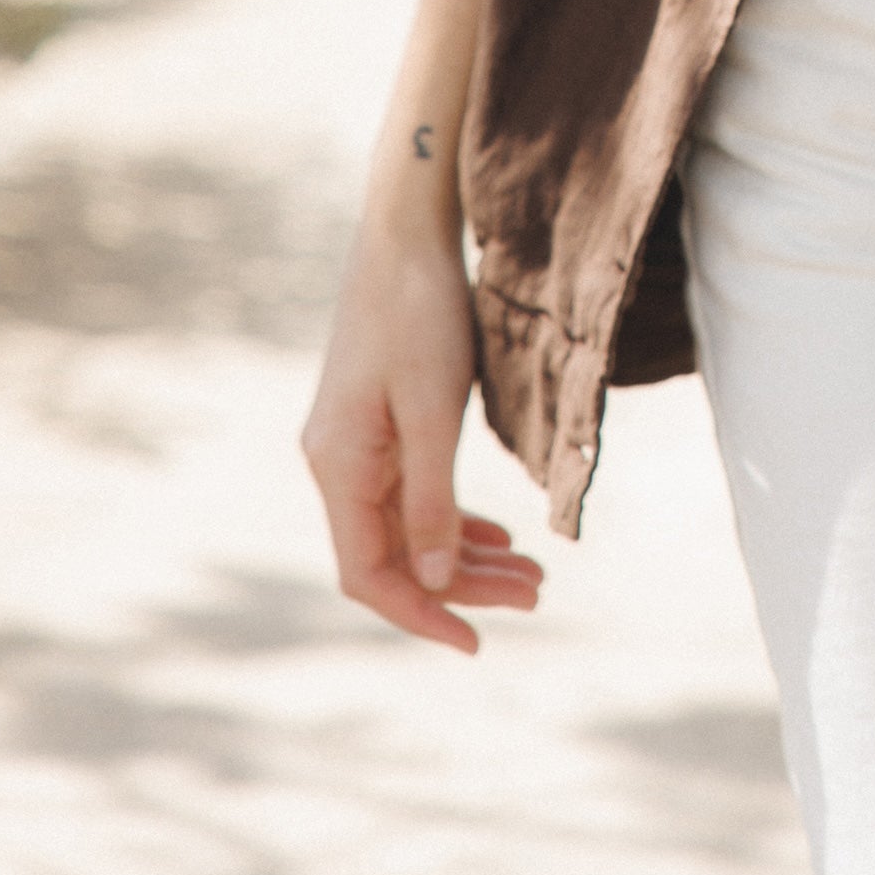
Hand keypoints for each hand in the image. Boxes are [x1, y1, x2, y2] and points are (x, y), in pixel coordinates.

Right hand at [302, 222, 544, 655]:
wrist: (406, 233)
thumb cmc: (421, 312)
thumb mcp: (433, 409)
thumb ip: (431, 499)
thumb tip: (434, 582)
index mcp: (339, 466)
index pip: (369, 574)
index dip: (422, 614)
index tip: (478, 641)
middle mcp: (338, 463)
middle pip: (394, 556)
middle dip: (463, 585)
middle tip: (536, 596)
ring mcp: (357, 443)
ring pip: (409, 527)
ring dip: (467, 554)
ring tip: (534, 573)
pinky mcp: (380, 423)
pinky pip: (413, 493)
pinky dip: (454, 519)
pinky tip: (499, 534)